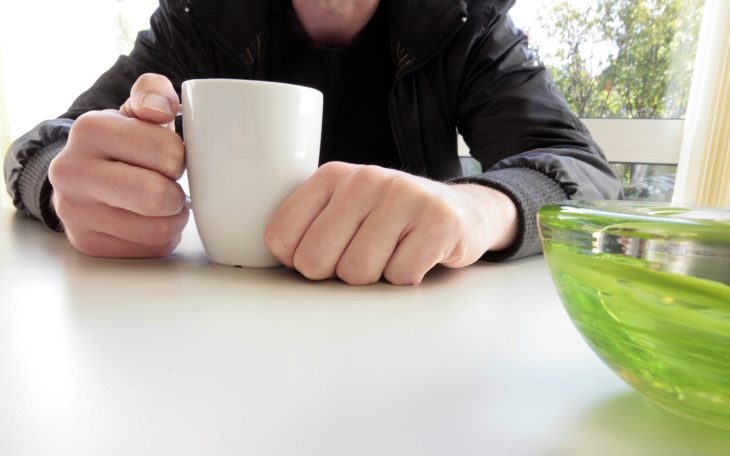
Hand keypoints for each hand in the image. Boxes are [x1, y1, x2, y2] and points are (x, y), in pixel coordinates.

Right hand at [48, 73, 188, 257]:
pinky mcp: (87, 243)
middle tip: (172, 186)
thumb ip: (154, 93)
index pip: (167, 152)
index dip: (180, 158)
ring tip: (164, 205)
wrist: (83, 174)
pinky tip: (149, 221)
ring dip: (173, 219)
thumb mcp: (137, 109)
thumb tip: (163, 108)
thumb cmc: (123, 142)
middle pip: (155, 197)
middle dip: (176, 194)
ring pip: (156, 230)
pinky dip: (161, 239)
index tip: (172, 157)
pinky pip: (148, 250)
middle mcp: (72, 171)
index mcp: (90, 130)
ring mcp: (74, 212)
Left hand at [264, 162, 517, 284]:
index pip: (282, 237)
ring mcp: (404, 196)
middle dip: (337, 273)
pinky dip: (407, 278)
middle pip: (316, 260)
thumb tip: (280, 266)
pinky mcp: (438, 220)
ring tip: (393, 254)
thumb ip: (311, 228)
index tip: (326, 254)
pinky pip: (400, 276)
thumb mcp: (347, 210)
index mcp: (333, 176)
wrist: (462, 212)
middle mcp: (365, 179)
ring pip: (358, 272)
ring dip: (376, 277)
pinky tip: (418, 255)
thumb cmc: (393, 220)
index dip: (300, 260)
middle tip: (362, 259)